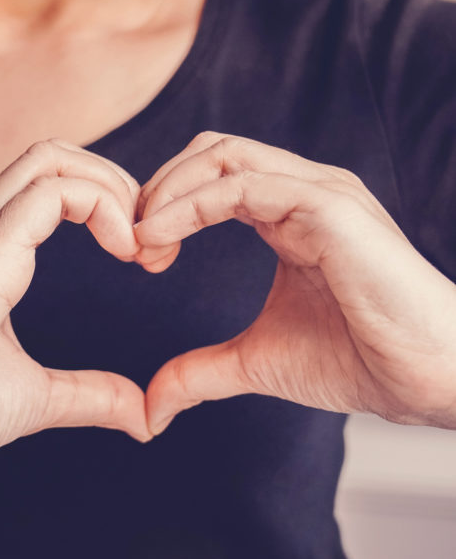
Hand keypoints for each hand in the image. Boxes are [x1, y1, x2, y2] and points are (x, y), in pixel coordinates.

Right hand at [0, 140, 151, 480]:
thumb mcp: (36, 397)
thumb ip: (89, 395)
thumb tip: (139, 414)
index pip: (53, 186)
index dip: (109, 206)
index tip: (142, 258)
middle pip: (58, 158)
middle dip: (119, 187)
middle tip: (150, 245)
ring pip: (53, 160)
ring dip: (112, 190)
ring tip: (138, 245)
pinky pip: (48, 194)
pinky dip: (99, 206)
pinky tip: (123, 249)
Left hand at [134, 132, 455, 433]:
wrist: (427, 378)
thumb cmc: (357, 360)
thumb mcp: (255, 362)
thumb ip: (200, 372)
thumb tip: (151, 406)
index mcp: (286, 215)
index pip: (210, 178)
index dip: (163, 207)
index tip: (137, 255)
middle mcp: (301, 191)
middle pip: (210, 152)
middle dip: (158, 190)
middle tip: (132, 244)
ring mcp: (318, 192)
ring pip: (222, 155)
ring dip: (167, 193)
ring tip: (140, 243)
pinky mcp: (330, 207)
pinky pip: (243, 185)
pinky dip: (189, 206)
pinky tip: (159, 240)